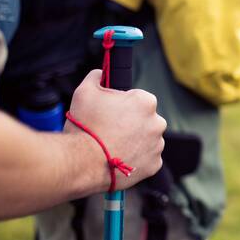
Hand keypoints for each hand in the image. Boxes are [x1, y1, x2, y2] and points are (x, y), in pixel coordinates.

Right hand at [66, 70, 165, 189]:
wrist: (82, 163)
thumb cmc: (85, 127)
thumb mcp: (84, 91)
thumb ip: (96, 77)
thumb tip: (101, 73)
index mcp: (146, 102)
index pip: (138, 98)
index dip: (122, 104)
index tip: (111, 112)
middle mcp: (157, 122)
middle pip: (144, 119)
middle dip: (131, 123)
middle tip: (110, 130)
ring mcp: (157, 145)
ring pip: (147, 139)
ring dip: (134, 141)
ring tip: (113, 146)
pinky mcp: (154, 165)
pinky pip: (147, 158)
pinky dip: (136, 158)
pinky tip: (120, 157)